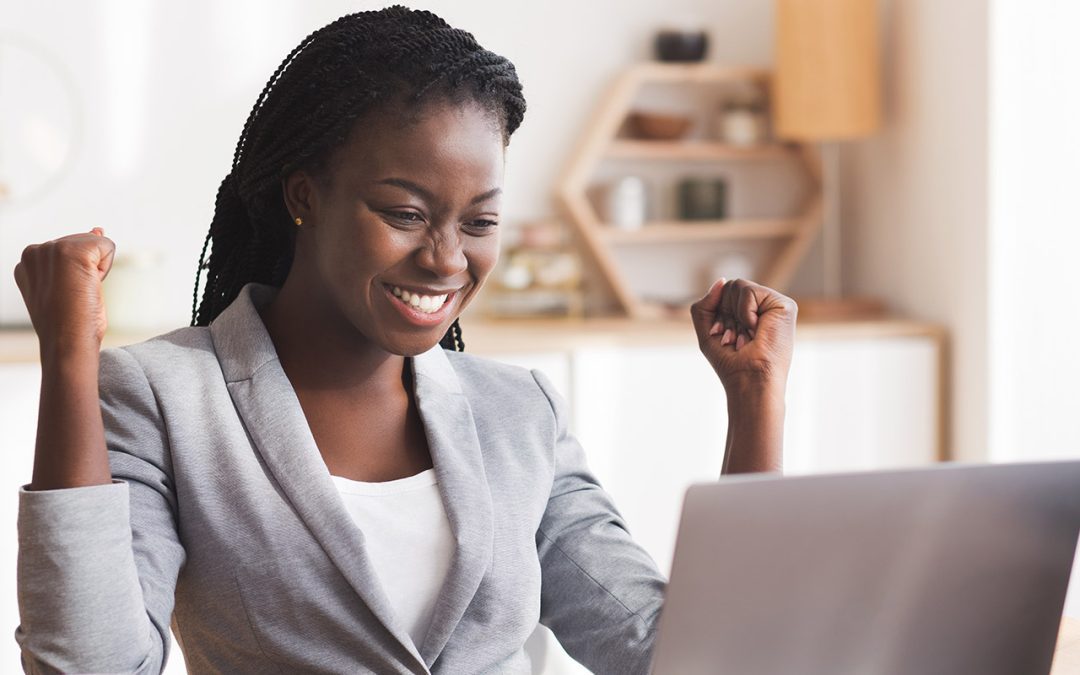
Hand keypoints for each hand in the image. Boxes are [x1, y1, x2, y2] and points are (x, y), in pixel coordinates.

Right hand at [14, 228, 115, 351]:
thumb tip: (98, 228)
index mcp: (29, 261)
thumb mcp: (71, 284)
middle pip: (83, 244)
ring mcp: (50, 249)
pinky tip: (89, 286)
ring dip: (96, 269)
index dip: (79, 274)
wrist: (67, 341)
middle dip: (88, 268)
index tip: (66, 294)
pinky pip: (107, 245)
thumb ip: (78, 254)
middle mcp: (34, 251)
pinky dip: (106, 267)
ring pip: (95, 244)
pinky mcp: (70, 250)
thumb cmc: (70, 321)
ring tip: (79, 292)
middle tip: (75, 296)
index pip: (71, 251)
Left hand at [691, 278, 796, 391]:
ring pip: (737, 285)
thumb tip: (721, 280)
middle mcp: (762, 307)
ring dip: (734, 316)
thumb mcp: (707, 330)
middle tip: (737, 339)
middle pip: (729, 287)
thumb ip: (706, 304)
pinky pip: (749, 291)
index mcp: (748, 313)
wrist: (749, 379)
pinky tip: (755, 328)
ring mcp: (774, 305)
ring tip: (746, 336)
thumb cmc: (730, 362)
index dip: (717, 316)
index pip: (722, 294)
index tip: (724, 339)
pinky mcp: (784, 305)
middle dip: (725, 315)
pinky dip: (744, 313)